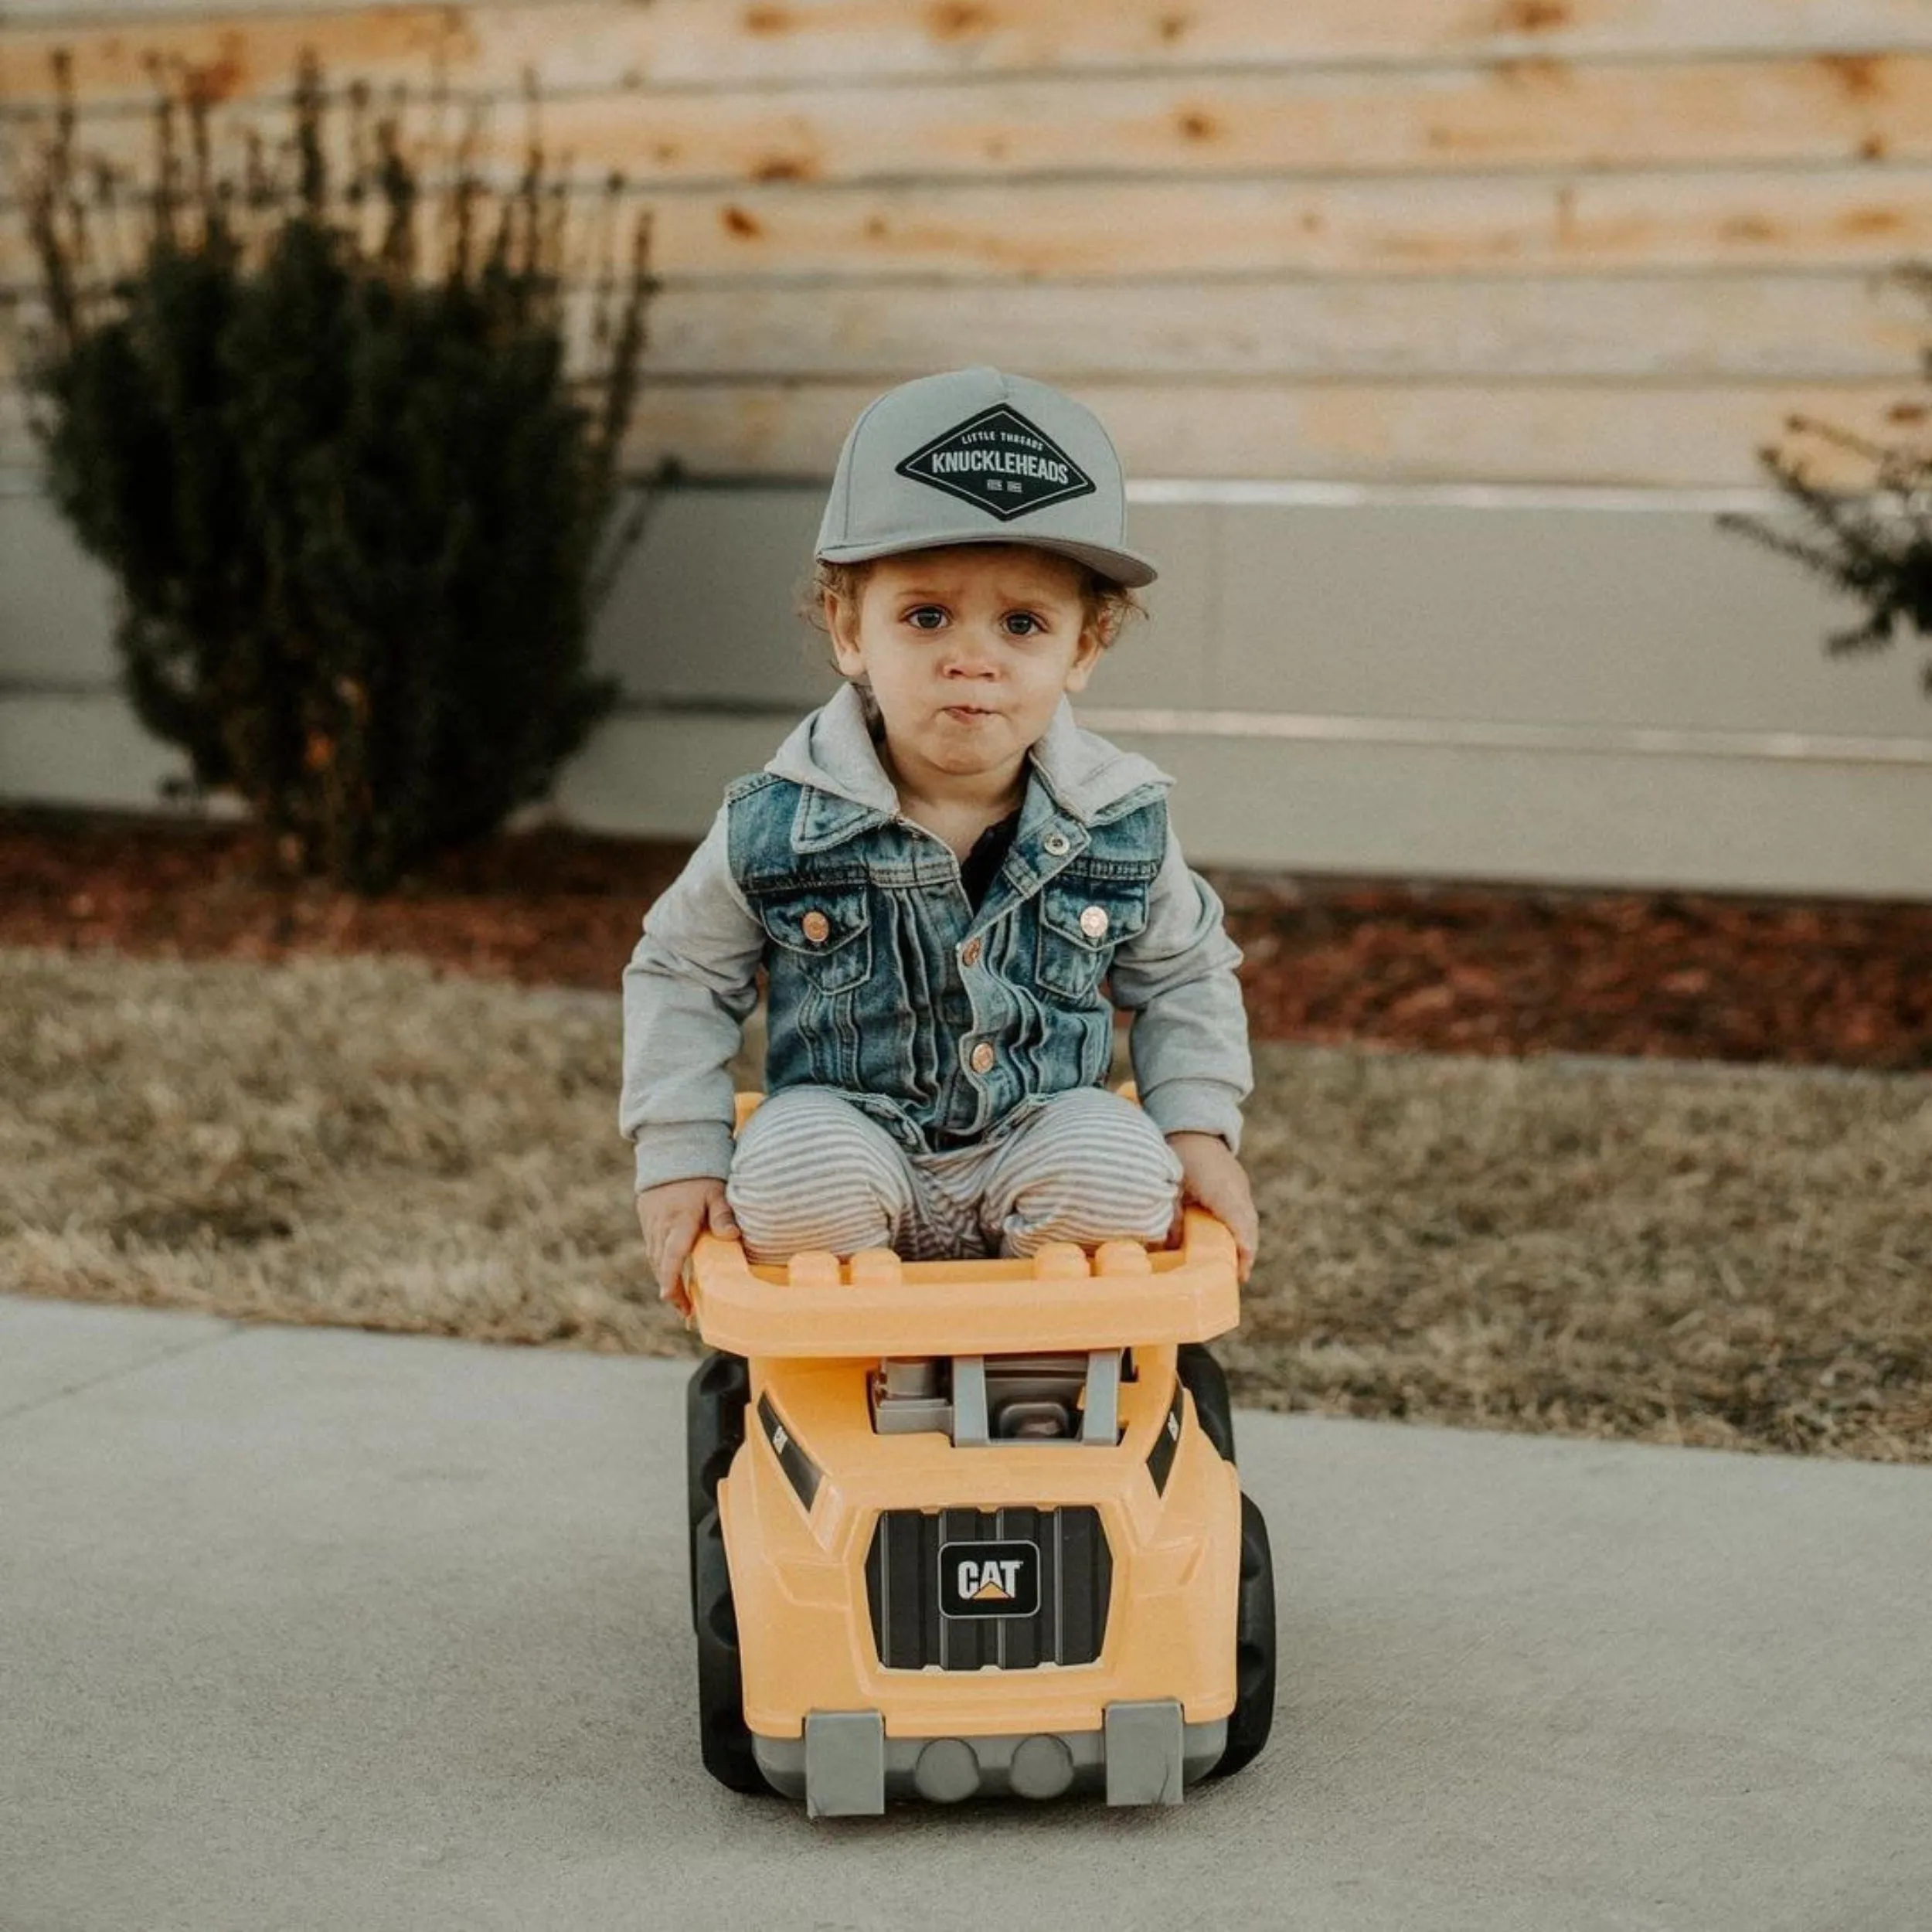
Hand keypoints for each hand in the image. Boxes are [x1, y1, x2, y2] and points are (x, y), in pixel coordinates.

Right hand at [636, 1178, 737, 1318]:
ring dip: (666, 1281)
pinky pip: (653, 1251)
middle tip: (688, 1313)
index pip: (672, 1255)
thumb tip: (731, 1237)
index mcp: (679, 1221)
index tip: (672, 1299)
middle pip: (662, 1266)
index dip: (672, 1280)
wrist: (671, 1150)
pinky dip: (661, 1267)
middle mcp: (660, 1226)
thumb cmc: (700, 1173)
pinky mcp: (647, 1223)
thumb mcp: (716, 1191)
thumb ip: (722, 1214)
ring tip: (682, 1302)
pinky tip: (672, 1278)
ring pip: (655, 1260)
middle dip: (673, 1291)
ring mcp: (651, 1225)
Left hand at [1165, 1132, 1257, 1283]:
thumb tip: (1169, 1247)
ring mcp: (1240, 1186)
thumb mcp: (1171, 1185)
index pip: (1241, 1229)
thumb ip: (1172, 1216)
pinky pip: (1243, 1211)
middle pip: (1249, 1229)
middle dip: (1245, 1254)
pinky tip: (1227, 1238)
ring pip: (1249, 1221)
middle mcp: (1238, 1191)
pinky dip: (1240, 1228)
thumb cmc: (1178, 1153)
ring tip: (1234, 1263)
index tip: (1239, 1275)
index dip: (1242, 1254)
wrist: (1192, 1124)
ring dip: (1243, 1241)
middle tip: (1236, 1277)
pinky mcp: (1238, 1183)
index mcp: (1224, 1192)